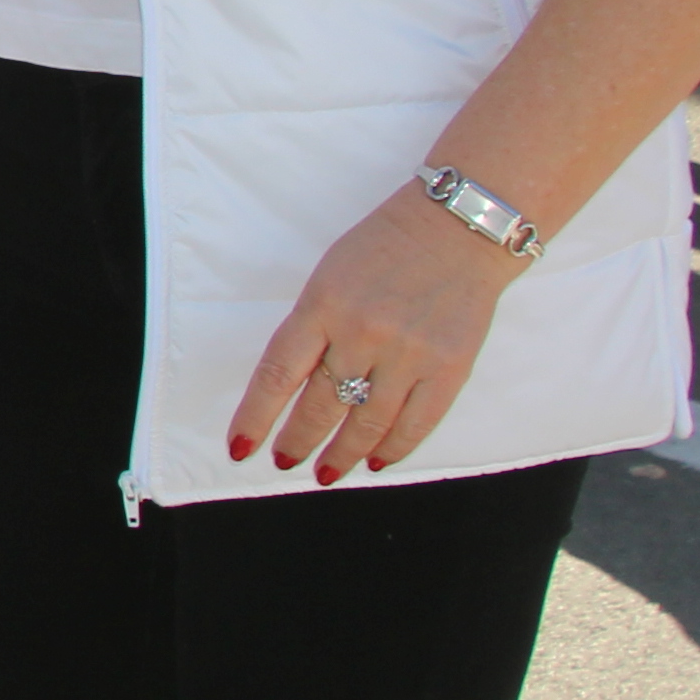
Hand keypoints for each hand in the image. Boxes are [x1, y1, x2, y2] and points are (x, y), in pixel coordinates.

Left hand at [228, 197, 525, 481]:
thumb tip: (292, 385)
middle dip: (299, 441)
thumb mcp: (329, 276)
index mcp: (322, 305)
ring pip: (366, 424)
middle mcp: (362, 333)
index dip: (256, 417)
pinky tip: (376, 460)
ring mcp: (408, 354)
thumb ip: (312, 327)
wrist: (457, 226)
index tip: (241, 448)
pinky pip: (416, 423)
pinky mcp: (448, 368)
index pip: (277, 374)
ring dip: (342, 454)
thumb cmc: (385, 248)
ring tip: (327, 472)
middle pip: (320, 406)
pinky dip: (394, 448)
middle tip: (287, 461)